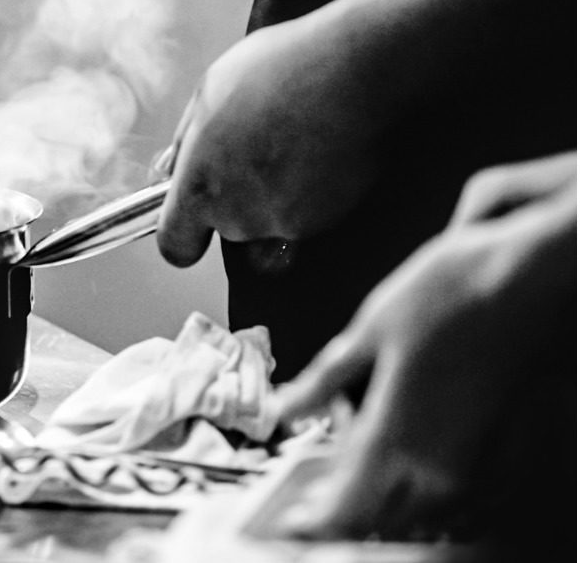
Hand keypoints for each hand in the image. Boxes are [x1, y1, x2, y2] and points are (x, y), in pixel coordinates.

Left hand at [156, 7, 384, 265]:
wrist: (355, 70)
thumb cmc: (275, 71)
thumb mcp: (209, 92)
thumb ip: (185, 143)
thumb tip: (167, 173)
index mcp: (199, 188)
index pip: (176, 246)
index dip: (183, 234)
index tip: (194, 216)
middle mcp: (239, 218)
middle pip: (227, 228)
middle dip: (235, 197)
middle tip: (257, 145)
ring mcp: (285, 223)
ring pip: (268, 222)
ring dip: (275, 194)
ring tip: (292, 141)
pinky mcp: (328, 221)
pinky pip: (307, 216)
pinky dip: (311, 193)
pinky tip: (320, 150)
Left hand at [272, 151, 576, 539]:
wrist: (524, 280)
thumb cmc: (443, 296)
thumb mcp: (367, 331)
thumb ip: (323, 381)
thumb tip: (283, 410)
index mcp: (392, 438)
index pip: (344, 513)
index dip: (311, 528)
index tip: (288, 525)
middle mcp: (435, 468)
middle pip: (380, 524)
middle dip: (341, 517)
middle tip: (312, 498)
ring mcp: (475, 467)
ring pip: (419, 520)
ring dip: (382, 511)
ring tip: (352, 480)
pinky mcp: (504, 457)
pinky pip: (457, 506)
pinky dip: (424, 502)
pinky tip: (407, 472)